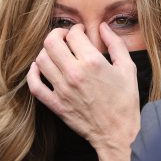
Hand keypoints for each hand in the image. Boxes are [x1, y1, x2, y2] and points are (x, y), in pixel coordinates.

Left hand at [27, 23, 139, 154]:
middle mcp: (74, 73)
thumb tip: (103, 27)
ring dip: (47, 52)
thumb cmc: (125, 101)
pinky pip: (34, 85)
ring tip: (56, 54)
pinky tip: (39, 68)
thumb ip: (115, 44)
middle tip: (64, 37)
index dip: (77, 29)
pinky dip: (33, 73)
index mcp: (93, 62)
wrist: (118, 133)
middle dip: (57, 34)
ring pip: (41, 60)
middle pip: (51, 42)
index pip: (73, 34)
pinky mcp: (55, 104)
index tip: (80, 32)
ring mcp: (62, 89)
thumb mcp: (128, 68)